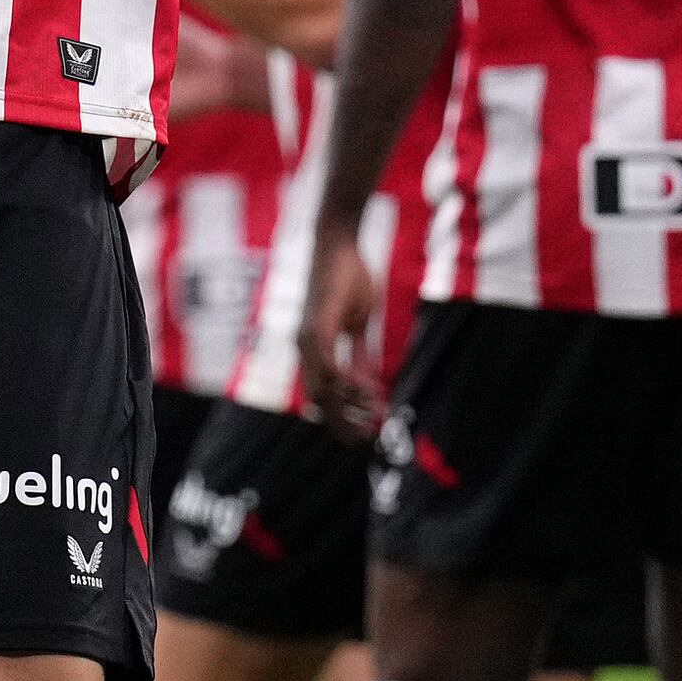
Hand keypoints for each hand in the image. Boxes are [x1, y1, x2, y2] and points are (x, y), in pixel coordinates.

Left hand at [302, 230, 388, 437]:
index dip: (341, 419)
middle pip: (319, 404)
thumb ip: (360, 354)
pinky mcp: (317, 328)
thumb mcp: (358, 323)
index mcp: (311, 350)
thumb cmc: (349, 278)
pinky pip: (331, 368)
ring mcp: (307, 340)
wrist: (338, 243)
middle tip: (370, 437)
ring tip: (378, 415)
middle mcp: (303, 349)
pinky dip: (351, 385)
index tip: (365, 432)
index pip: (321, 398)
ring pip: (324, 391)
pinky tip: (372, 392)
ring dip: (353, 408)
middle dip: (345, 425)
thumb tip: (369, 384)